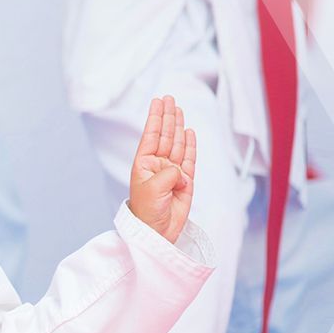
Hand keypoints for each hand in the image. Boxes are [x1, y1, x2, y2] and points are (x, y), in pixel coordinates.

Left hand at [128, 95, 196, 243]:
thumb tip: (182, 172)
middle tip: (170, 99)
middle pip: (165, 136)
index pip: (151, 135)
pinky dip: (190, 146)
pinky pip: (189, 160)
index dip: (155, 118)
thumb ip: (169, 173)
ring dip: (178, 127)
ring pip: (177, 145)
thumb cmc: (147, 212)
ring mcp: (172, 173)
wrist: (157, 233)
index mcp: (144, 164)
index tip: (158, 101)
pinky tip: (189, 132)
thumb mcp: (153, 188)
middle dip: (168, 117)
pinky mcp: (186, 182)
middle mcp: (158, 166)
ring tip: (179, 110)